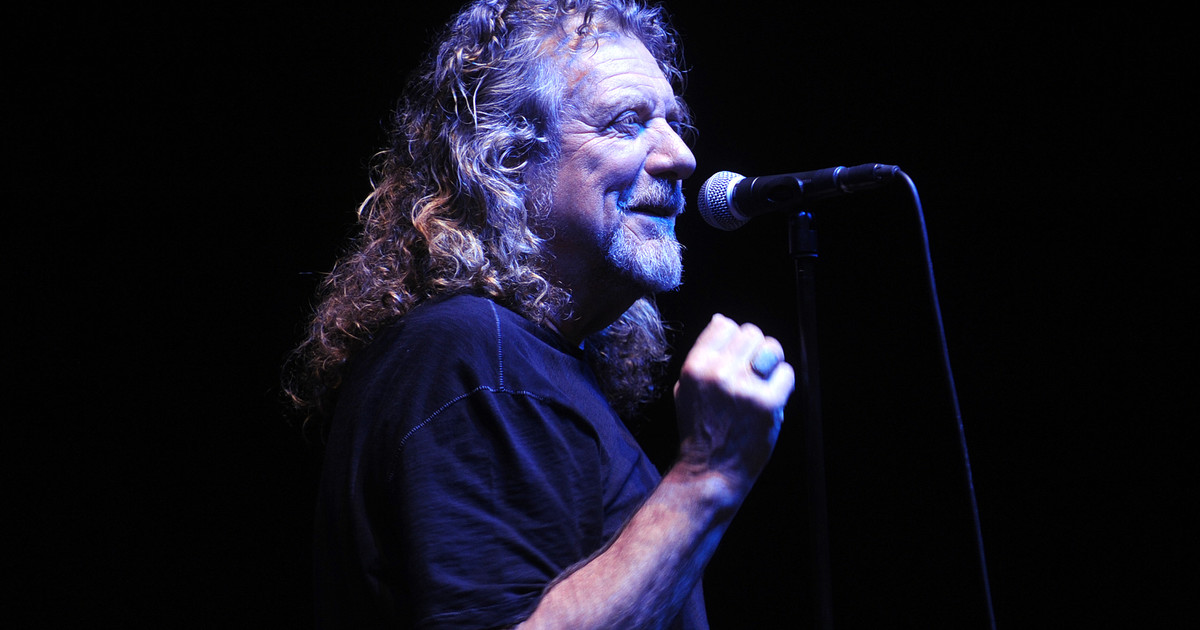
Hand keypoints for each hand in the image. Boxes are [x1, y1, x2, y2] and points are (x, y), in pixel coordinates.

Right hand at [673, 314, 795, 499]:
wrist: (711, 469)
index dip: (735, 339)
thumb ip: (703, 353)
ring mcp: (744, 388)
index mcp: (695, 366)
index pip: (725, 325)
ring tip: (764, 380)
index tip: (737, 357)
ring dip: (771, 361)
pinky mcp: (767, 404)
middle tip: (753, 372)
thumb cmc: (700, 428)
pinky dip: (783, 384)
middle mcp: (718, 373)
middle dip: (755, 350)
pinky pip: (786, 373)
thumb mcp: (687, 387)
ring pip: (771, 348)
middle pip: (751, 333)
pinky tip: (771, 398)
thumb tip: (721, 319)